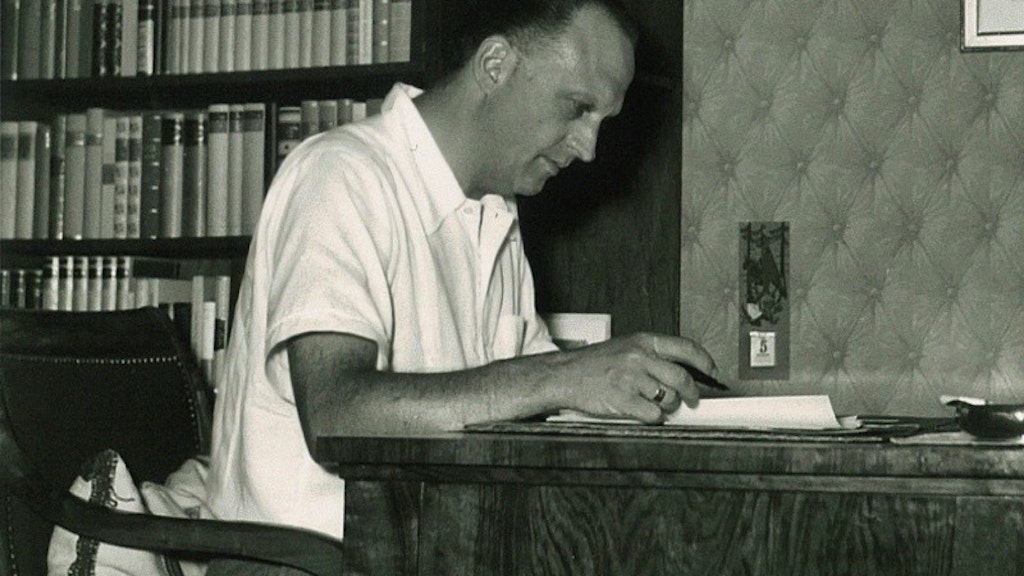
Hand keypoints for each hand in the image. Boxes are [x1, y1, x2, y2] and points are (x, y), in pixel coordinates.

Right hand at [543, 333, 716, 423]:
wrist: (564, 375)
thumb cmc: (595, 364)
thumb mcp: (626, 347)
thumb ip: (653, 356)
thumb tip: (684, 372)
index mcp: (643, 341)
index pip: (685, 347)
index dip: (704, 361)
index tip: (712, 372)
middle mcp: (639, 357)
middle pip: (682, 377)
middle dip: (691, 393)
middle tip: (692, 400)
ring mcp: (631, 379)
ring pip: (669, 399)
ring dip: (668, 406)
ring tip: (654, 404)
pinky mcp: (623, 400)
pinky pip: (653, 415)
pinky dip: (652, 418)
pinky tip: (640, 411)